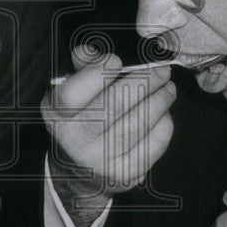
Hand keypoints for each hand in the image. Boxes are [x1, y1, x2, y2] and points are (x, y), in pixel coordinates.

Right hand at [42, 45, 175, 226]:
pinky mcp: (124, 174)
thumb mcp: (71, 92)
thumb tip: (94, 52)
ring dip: (161, 100)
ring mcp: (100, 160)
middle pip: (114, 104)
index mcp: (57, 115)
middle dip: (145, 82)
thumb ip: (82, 67)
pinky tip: (164, 114)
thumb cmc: (80, 120)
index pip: (72, 94)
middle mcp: (75, 140)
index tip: (116, 60)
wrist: (79, 172)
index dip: (97, 73)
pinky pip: (152, 145)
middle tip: (162, 71)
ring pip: (138, 123)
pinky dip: (163, 124)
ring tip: (168, 88)